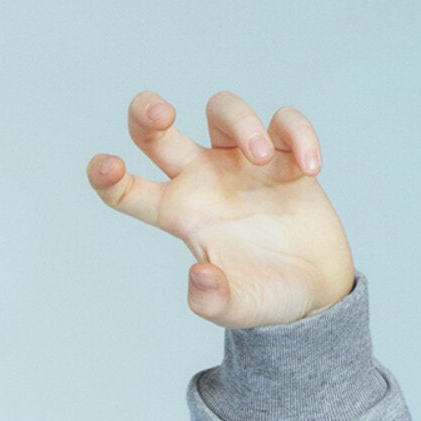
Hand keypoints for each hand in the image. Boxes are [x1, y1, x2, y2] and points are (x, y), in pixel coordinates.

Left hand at [87, 90, 354, 328]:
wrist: (315, 289)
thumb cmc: (266, 295)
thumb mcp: (237, 309)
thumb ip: (213, 301)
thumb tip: (200, 277)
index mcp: (180, 214)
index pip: (128, 191)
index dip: (106, 176)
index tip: (108, 163)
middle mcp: (203, 181)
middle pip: (158, 131)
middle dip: (147, 112)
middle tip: (164, 115)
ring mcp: (242, 163)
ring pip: (221, 111)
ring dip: (240, 123)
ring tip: (261, 158)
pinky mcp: (284, 156)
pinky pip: (284, 122)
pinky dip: (297, 134)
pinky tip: (309, 169)